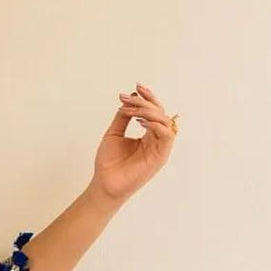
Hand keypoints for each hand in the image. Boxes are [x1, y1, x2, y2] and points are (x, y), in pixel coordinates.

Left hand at [89, 81, 176, 204]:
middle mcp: (156, 139)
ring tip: (131, 111)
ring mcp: (159, 148)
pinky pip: (167, 135)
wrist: (104, 183)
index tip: (136, 86)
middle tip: (127, 99)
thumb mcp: (114, 133)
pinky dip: (155, 125)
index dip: (148, 97)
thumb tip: (132, 96)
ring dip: (149, 111)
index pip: (154, 110)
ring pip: (164, 121)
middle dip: (144, 102)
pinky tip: (140, 121)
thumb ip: (123, 117)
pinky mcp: (160, 157)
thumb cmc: (108, 163)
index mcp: (148, 134)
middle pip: (160, 112)